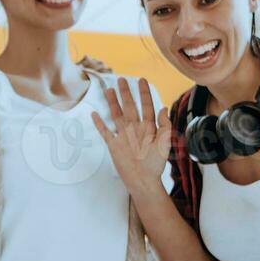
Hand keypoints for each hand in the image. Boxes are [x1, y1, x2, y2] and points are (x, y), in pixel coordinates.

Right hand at [91, 77, 171, 192]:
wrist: (143, 180)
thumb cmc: (155, 164)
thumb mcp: (164, 144)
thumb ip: (164, 126)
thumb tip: (162, 107)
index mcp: (148, 127)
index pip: (145, 106)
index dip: (144, 93)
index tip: (141, 80)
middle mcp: (135, 129)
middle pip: (129, 107)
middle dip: (126, 93)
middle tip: (121, 79)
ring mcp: (123, 136)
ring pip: (116, 115)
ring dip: (113, 103)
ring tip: (108, 90)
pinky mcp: (113, 145)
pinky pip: (105, 132)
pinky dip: (99, 123)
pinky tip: (94, 114)